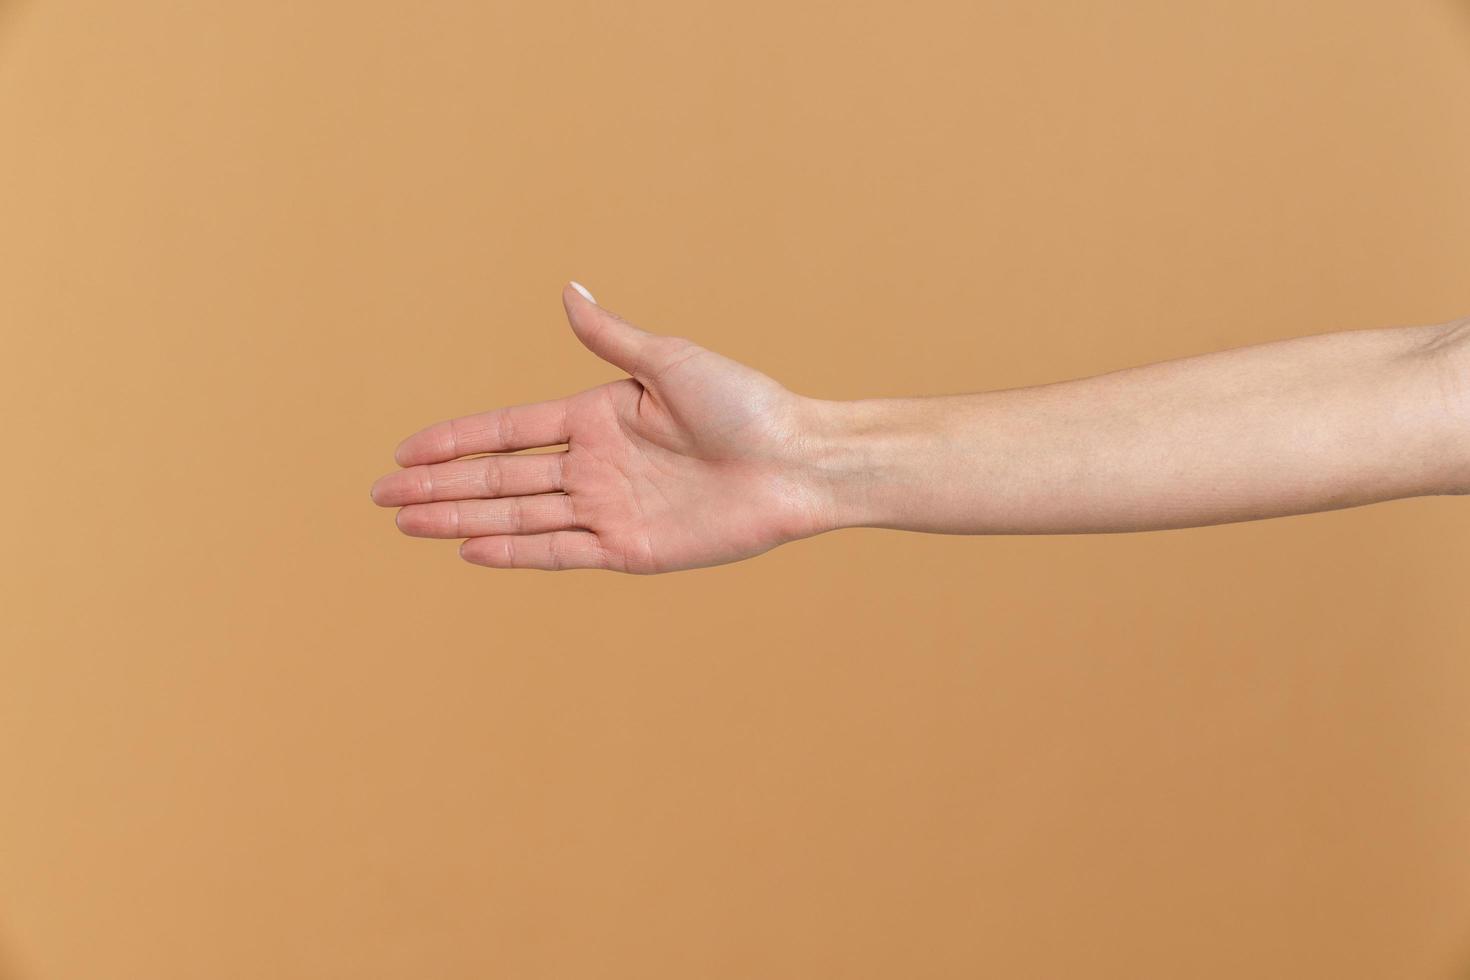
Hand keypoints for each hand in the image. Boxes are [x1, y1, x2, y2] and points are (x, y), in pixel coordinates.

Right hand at [371, 283, 831, 571]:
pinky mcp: (632, 548)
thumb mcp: (671, 362)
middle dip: (439, 487)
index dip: (454, 441)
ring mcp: (608, 508)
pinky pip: (561, 550)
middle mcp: (593, 464)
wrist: (797, 462)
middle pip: (498, 478)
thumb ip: (610, 339)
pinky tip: (470, 551)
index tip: (404, 450)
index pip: (506, 431)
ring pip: (518, 516)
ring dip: (461, 520)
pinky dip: (516, 553)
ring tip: (408, 524)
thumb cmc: (746, 404)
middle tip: (381, 495)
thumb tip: (566, 290)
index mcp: (596, 416)